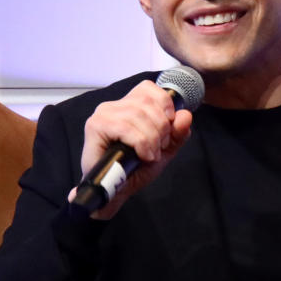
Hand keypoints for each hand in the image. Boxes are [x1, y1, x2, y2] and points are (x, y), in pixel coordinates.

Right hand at [66, 80, 192, 218]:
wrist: (115, 193)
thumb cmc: (134, 171)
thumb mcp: (164, 151)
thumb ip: (177, 133)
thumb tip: (186, 115)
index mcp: (128, 106)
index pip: (148, 88)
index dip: (164, 104)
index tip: (168, 126)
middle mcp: (114, 106)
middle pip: (147, 102)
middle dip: (162, 127)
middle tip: (159, 147)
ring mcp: (103, 115)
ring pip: (138, 115)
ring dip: (152, 139)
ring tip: (150, 154)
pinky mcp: (95, 126)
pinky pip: (126, 127)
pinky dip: (140, 143)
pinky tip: (143, 156)